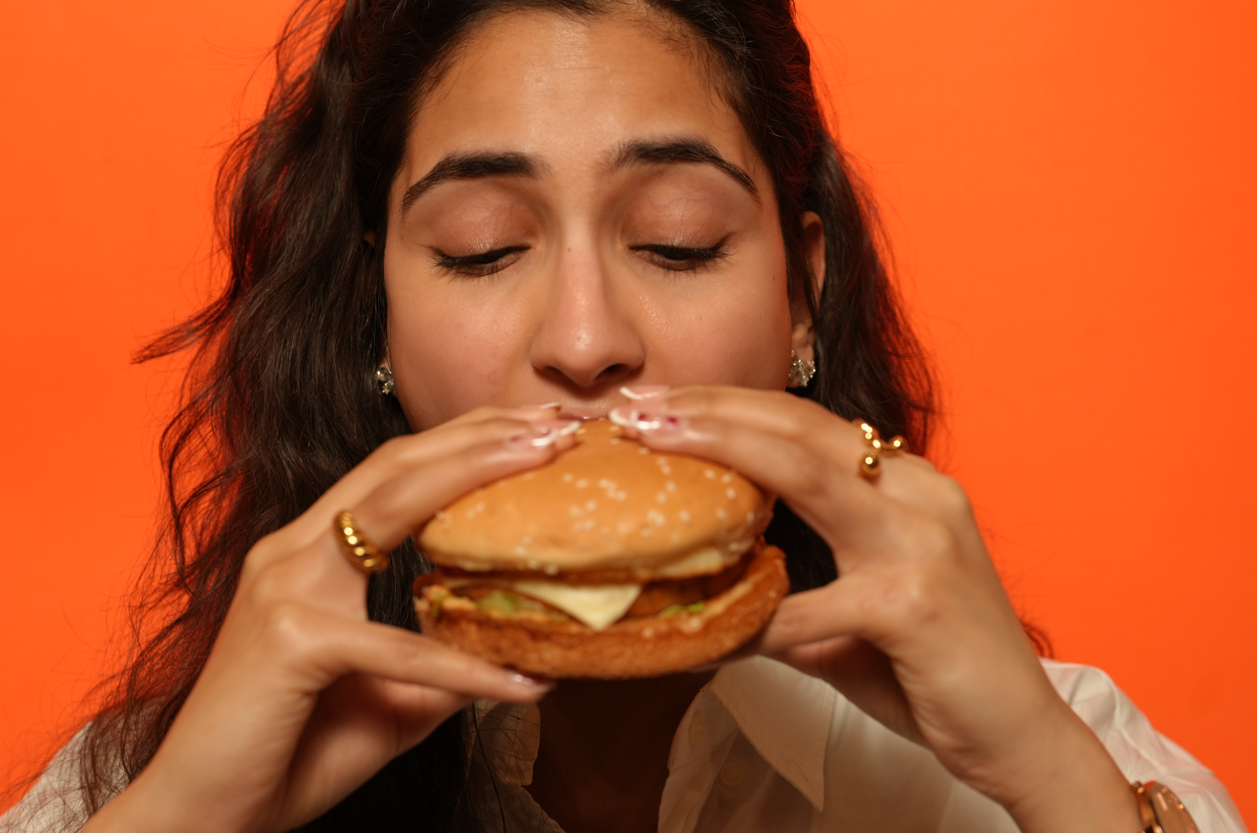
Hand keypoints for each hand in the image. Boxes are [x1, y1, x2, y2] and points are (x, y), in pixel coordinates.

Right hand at [84, 407, 572, 832]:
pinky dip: (467, 667)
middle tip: (558, 420)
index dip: (464, 441)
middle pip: (397, 463)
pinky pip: (401, 644)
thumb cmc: (290, 752)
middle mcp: (291, 552)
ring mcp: (285, 587)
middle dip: (482, 433)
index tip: (533, 428)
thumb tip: (518, 650)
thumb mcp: (387, 693)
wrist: (202, 817)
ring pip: (393, 505)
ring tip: (549, 458)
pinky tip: (522, 683)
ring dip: (478, 472)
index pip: (394, 472)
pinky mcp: (291, 639)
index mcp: (308, 553)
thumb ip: (441, 658)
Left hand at [613, 386, 1140, 832]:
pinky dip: (752, 618)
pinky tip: (704, 632)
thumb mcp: (860, 605)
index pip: (811, 425)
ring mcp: (921, 543)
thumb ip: (796, 584)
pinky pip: (810, 605)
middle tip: (641, 406)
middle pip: (803, 427)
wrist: (1023, 735)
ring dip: (724, 448)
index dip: (735, 407)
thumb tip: (710, 586)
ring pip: (810, 473)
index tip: (666, 404)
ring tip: (655, 442)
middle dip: (716, 407)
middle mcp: (920, 495)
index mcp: (909, 486)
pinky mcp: (913, 603)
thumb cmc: (935, 668)